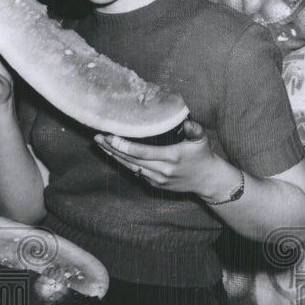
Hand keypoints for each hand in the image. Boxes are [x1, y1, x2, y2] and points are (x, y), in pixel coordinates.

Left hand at [93, 120, 228, 196]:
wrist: (207, 180)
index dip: (125, 146)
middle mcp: (162, 170)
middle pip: (131, 159)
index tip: (110, 137)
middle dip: (113, 149)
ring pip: (130, 167)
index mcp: (172, 157)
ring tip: (99, 144)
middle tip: (97, 137)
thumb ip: (194, 129)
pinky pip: (135, 172)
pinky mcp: (154, 185)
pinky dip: (123, 162)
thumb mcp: (202, 139)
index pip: (143, 152)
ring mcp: (157, 179)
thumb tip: (185, 120)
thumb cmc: (202, 155)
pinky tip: (112, 153)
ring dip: (113, 156)